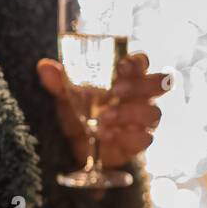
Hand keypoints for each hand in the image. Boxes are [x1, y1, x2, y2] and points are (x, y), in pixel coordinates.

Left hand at [36, 53, 165, 168]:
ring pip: (154, 112)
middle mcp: (141, 96)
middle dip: (142, 85)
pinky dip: (126, 137)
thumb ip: (59, 81)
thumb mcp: (66, 95)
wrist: (80, 145)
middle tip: (116, 90)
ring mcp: (143, 119)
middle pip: (161, 84)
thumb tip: (45, 67)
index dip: (137, 62)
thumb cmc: (80, 110)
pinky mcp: (139, 141)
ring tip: (104, 118)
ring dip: (130, 113)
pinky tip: (106, 135)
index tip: (121, 65)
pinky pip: (145, 138)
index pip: (143, 62)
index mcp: (128, 77)